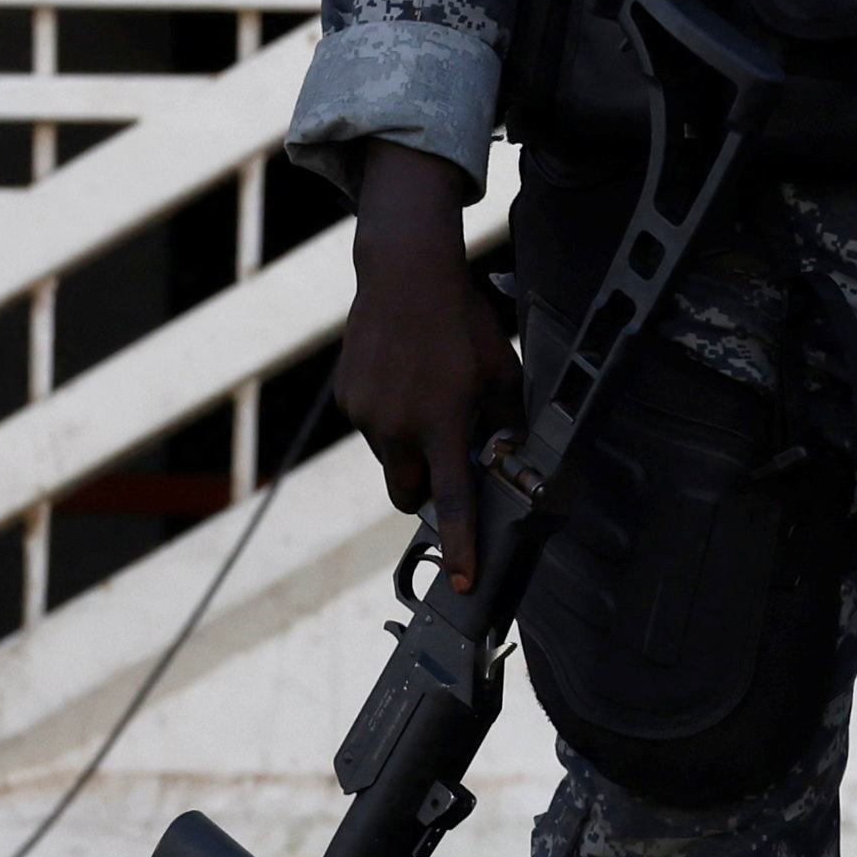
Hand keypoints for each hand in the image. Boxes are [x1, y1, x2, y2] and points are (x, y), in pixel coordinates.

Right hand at [334, 142, 515, 585]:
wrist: (405, 276)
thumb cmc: (463, 325)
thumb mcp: (503, 373)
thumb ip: (508, 425)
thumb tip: (510, 463)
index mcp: (442, 424)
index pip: (453, 500)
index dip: (459, 545)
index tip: (463, 580)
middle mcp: (398, 426)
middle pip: (408, 491)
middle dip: (425, 490)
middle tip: (445, 464)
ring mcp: (366, 414)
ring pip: (390, 457)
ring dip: (409, 447)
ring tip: (428, 394)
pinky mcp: (347, 398)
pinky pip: (372, 427)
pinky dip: (389, 419)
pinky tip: (405, 378)